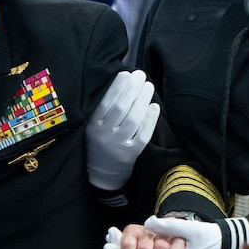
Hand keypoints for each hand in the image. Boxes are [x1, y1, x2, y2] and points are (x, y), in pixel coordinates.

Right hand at [86, 70, 158, 189]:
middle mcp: (105, 134)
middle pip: (121, 107)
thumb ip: (105, 110)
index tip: (126, 73)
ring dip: (142, 100)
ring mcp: (118, 145)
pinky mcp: (131, 154)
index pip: (106, 102)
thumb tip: (123, 84)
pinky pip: (143, 134)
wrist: (101, 175)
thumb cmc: (99, 144)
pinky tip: (154, 106)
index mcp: (93, 125)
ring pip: (133, 119)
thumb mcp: (94, 127)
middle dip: (132, 89)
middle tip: (141, 75)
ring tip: (149, 86)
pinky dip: (150, 120)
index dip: (117, 86)